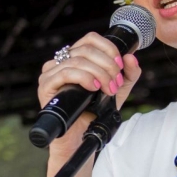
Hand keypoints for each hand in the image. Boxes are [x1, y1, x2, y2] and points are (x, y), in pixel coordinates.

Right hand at [37, 32, 142, 154]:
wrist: (81, 138)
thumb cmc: (95, 114)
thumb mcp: (117, 91)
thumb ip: (128, 74)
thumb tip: (130, 57)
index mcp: (76, 58)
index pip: (90, 39)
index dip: (108, 48)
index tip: (120, 66)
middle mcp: (61, 62)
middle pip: (86, 49)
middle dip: (107, 66)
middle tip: (115, 83)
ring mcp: (51, 73)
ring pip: (77, 60)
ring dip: (98, 74)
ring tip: (108, 89)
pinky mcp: (45, 85)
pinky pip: (64, 72)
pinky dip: (83, 78)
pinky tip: (93, 88)